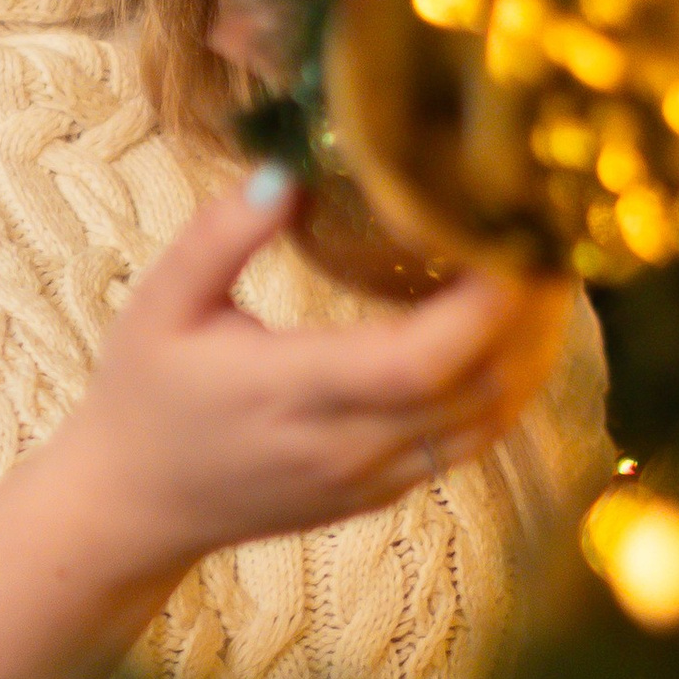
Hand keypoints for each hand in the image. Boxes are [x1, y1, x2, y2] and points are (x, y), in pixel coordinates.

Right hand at [74, 173, 569, 563]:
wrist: (130, 507)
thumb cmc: (142, 396)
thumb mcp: (159, 304)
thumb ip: (218, 237)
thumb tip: (289, 171)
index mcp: (290, 393)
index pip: (420, 360)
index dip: (487, 302)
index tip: (511, 231)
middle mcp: (344, 446)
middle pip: (481, 388)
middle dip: (532, 314)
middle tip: (548, 234)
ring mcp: (370, 478)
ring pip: (491, 421)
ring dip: (531, 352)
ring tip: (540, 276)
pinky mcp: (381, 493)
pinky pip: (470, 442)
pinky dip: (504, 385)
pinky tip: (503, 332)